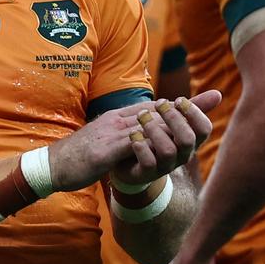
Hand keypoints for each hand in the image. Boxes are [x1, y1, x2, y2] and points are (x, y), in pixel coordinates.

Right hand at [49, 90, 220, 190]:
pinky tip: (170, 147)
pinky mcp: (105, 150)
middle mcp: (115, 121)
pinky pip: (134, 144)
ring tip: (198, 126)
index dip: (178, 103)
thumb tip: (139, 134)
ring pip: (149, 125)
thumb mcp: (102, 141)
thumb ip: (122, 135)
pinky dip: (153, 144)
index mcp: (116, 118)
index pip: (152, 107)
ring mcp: (110, 134)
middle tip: (213, 99)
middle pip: (157, 111)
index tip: (202, 98)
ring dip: (175, 126)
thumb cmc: (77, 156)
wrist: (51, 166)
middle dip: (186, 107)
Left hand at [110, 91, 220, 186]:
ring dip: (153, 129)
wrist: (130, 161)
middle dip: (173, 118)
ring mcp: (165, 166)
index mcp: (191, 141)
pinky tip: (134, 133)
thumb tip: (218, 93)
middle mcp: (182, 155)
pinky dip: (141, 146)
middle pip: (187, 139)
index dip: (193, 112)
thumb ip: (192, 108)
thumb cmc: (156, 135)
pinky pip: (148, 162)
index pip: (204, 129)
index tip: (178, 99)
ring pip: (168, 151)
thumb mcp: (172, 119)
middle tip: (158, 103)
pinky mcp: (147, 173)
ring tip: (141, 116)